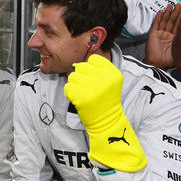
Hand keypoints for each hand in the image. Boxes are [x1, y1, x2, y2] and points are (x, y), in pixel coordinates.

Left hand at [65, 54, 146, 171]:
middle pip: (81, 66)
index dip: (91, 68)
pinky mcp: (80, 96)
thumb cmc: (106, 100)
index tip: (95, 78)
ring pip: (72, 76)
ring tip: (84, 93)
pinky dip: (70, 93)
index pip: (93, 59)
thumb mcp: (111, 81)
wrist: (107, 121)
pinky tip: (79, 99)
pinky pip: (67, 87)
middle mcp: (103, 78)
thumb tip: (77, 64)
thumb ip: (99, 69)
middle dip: (82, 76)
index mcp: (112, 73)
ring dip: (75, 84)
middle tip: (88, 88)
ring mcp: (91, 87)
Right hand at [144, 3, 180, 68]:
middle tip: (180, 5)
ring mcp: (161, 34)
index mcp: (176, 39)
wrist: (158, 65)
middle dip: (176, 12)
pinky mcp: (153, 34)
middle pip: (173, 21)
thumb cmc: (170, 61)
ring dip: (168, 13)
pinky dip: (159, 17)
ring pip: (165, 21)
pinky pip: (156, 24)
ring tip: (172, 6)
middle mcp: (168, 35)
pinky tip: (161, 12)